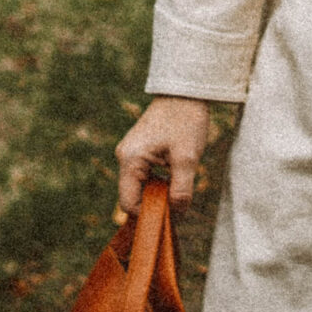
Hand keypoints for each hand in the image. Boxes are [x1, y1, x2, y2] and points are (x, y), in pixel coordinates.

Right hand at [115, 96, 211, 214]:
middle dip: (154, 204)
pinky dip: (158, 182)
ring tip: (179, 188)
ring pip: (140, 187)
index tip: (170, 218)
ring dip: (158, 193)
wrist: (185, 93)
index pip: (128, 203)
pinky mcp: (139, 150)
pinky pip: (144, 176)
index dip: (148, 215)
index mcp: (130, 160)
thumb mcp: (187, 158)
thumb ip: (181, 189)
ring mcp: (130, 153)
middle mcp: (124, 158)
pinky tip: (175, 178)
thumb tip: (177, 213)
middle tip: (179, 205)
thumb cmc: (186, 121)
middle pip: (133, 196)